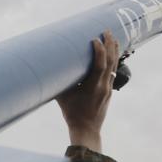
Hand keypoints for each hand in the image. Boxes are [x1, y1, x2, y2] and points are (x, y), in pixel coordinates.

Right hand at [57, 30, 119, 152]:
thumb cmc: (72, 114)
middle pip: (111, 61)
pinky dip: (113, 61)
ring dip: (114, 50)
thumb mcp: (63, 97)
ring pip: (115, 66)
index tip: (95, 39)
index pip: (100, 65)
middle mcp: (104, 86)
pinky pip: (113, 72)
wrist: (87, 130)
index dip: (99, 50)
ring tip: (112, 38)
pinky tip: (111, 54)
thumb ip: (60, 82)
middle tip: (107, 31)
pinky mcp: (109, 91)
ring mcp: (108, 89)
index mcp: (94, 87)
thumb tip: (47, 69)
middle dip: (110, 44)